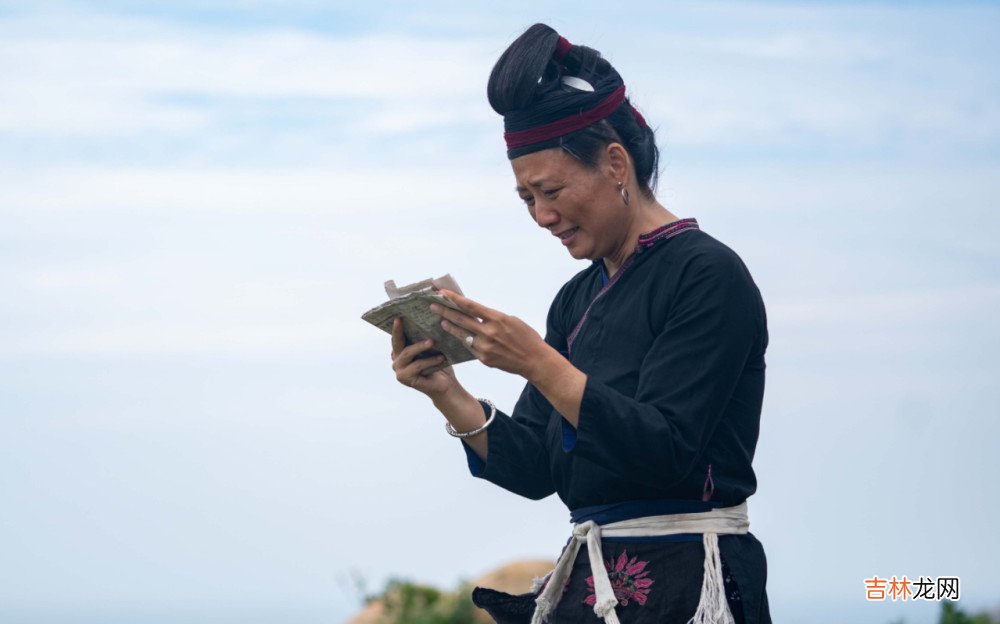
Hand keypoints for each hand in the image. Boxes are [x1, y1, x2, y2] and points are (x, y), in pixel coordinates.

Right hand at [390, 317, 458, 397]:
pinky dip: (430, 361)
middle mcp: (396, 359)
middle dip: (399, 330)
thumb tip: (426, 317)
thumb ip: (425, 336)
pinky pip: (417, 366)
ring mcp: (399, 370)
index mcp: (400, 350)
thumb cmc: (440, 363)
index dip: (397, 325)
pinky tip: (441, 358)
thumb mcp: (432, 347)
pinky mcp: (405, 378)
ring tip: (432, 341)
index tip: (398, 313)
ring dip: (420, 346)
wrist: (446, 385)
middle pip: (397, 342)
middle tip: (401, 319)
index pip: (397, 335)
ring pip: (407, 353)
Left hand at [431, 290, 549, 378]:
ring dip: (450, 327)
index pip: (470, 306)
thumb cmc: (526, 337)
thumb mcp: (512, 320)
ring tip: (441, 321)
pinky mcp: (484, 359)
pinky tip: (458, 337)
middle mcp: (489, 332)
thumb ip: (493, 318)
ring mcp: (485, 347)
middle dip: (445, 311)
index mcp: (497, 319)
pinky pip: (470, 347)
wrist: (534, 361)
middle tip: (432, 306)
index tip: (442, 293)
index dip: (454, 299)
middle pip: (461, 320)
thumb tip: (476, 314)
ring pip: (462, 335)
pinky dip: (464, 341)